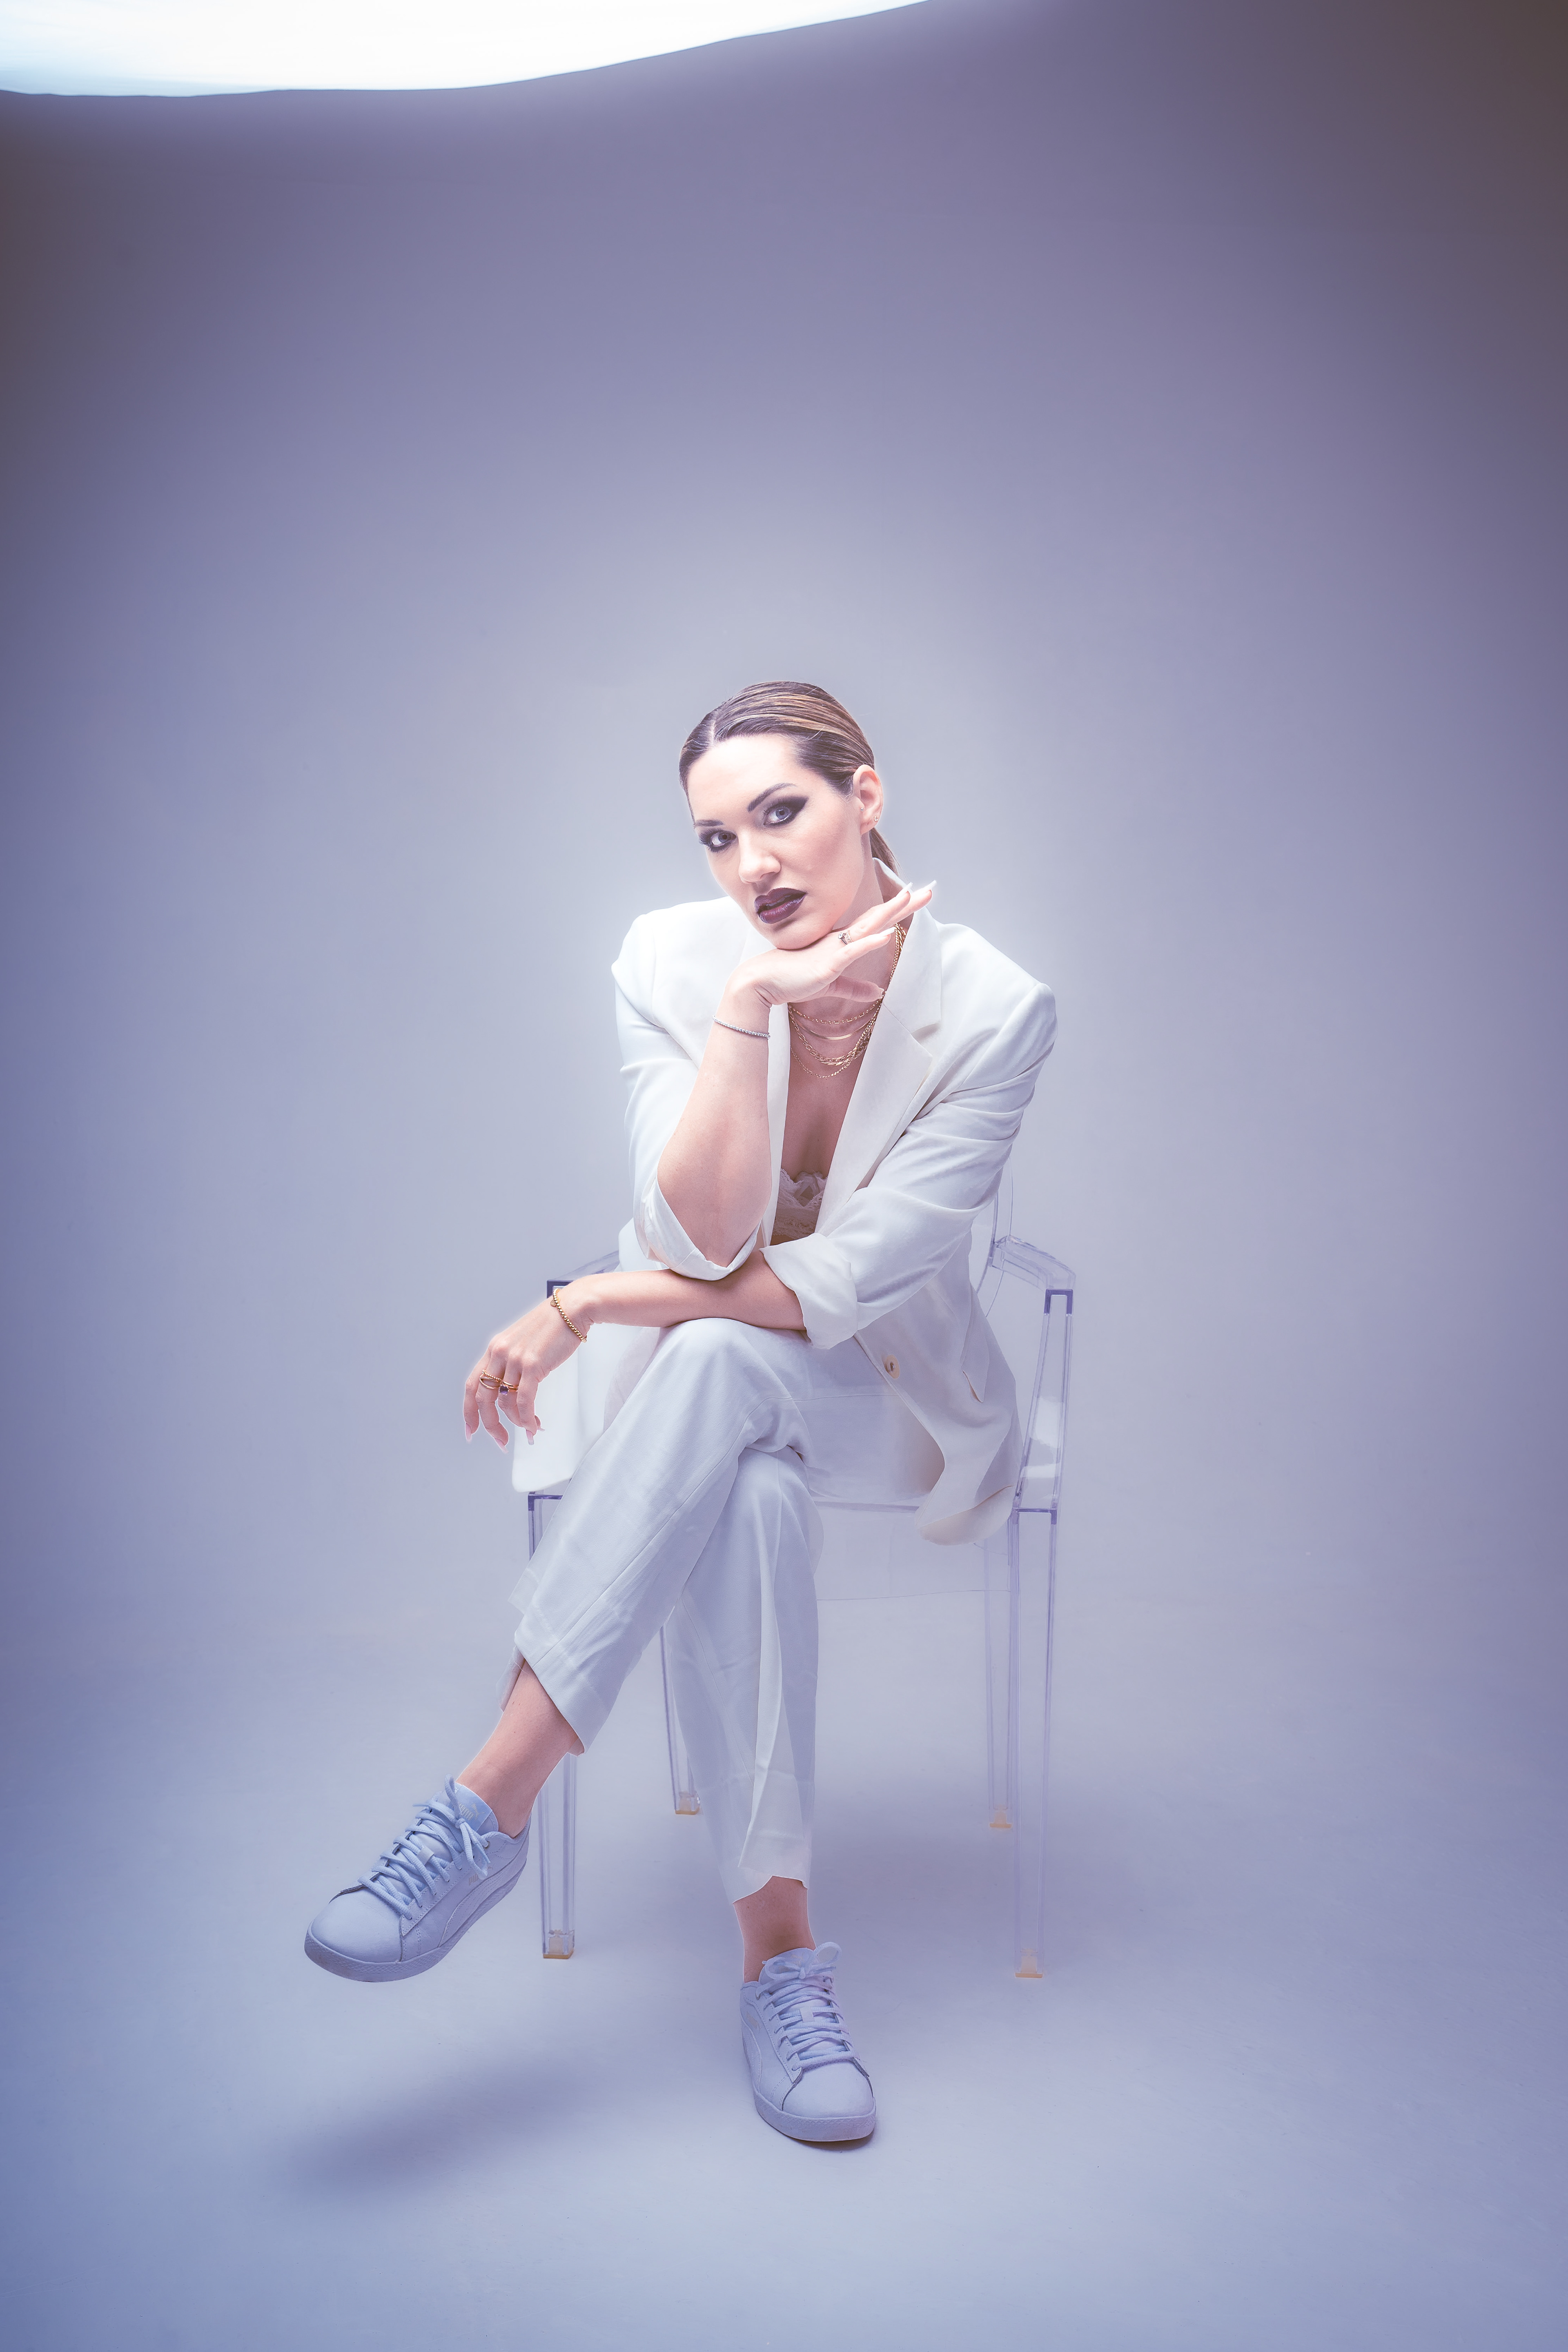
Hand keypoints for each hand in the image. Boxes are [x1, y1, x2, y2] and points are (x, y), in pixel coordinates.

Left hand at [463, 1291, 583, 1449]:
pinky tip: (534, 1425)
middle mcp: (499, 1354)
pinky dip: (528, 1418)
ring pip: (506, 1402)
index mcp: (495, 1349)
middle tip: (501, 1442)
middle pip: (483, 1399)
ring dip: (517, 1422)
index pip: (471, 1385)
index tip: (471, 1430)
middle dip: (490, 1425)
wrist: (573, 1309)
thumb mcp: (523, 1342)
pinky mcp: (533, 1364)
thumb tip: (513, 1392)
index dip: (468, 1411)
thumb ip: (513, 1363)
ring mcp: (514, 1359)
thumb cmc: (553, 1326)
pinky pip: (525, 1401)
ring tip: (530, 1429)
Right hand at [731, 880, 933, 1015]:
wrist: (764, 982)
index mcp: (843, 941)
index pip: (876, 921)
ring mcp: (835, 949)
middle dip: (904, 903)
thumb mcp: (831, 984)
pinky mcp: (828, 963)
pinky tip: (886, 935)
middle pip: (879, 916)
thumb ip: (855, 988)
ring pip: (868, 925)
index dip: (897, 909)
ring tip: (911, 897)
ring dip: (890, 911)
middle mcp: (841, 939)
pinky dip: (870, 942)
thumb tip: (879, 992)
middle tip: (929, 890)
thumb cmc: (794, 979)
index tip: (917, 896)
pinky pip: (852, 950)